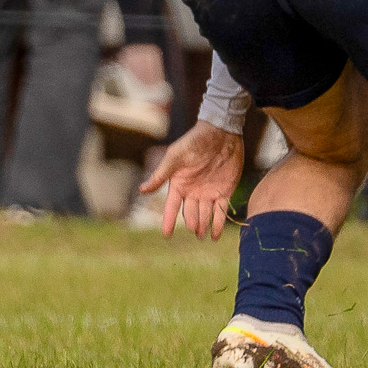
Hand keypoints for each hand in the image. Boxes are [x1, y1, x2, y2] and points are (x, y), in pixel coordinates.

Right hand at [139, 121, 245, 239]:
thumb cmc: (195, 142)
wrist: (221, 132)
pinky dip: (219, 223)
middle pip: (190, 213)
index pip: (171, 207)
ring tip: (202, 236)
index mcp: (178, 185)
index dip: (168, 221)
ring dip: (203, 226)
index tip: (166, 235)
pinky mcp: (225, 191)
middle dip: (192, 223)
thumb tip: (141, 190)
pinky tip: (216, 235)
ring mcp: (209, 192)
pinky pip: (221, 211)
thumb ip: (161, 175)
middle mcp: (192, 192)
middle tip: (194, 231)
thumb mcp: (175, 157)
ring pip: (205, 215)